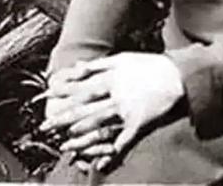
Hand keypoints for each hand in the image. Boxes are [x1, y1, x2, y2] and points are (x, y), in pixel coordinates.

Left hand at [43, 53, 184, 168]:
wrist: (176, 75)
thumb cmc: (148, 65)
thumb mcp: (123, 59)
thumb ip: (99, 65)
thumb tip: (77, 67)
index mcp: (113, 77)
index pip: (83, 86)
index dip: (63, 93)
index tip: (47, 96)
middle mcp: (117, 94)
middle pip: (86, 108)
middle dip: (64, 117)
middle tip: (46, 126)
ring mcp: (127, 110)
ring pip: (100, 124)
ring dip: (81, 135)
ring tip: (64, 143)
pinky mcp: (139, 123)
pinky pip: (122, 139)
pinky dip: (111, 152)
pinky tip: (100, 162)